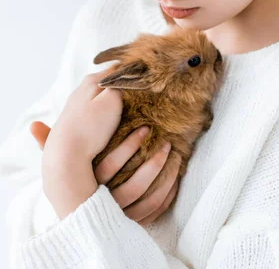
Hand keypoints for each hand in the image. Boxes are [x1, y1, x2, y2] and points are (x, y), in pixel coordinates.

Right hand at [31, 73, 180, 224]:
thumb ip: (49, 143)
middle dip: (153, 164)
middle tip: (166, 143)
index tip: (146, 128)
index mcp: (90, 185)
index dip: (129, 147)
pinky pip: (156, 210)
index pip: (110, 168)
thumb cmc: (73, 178)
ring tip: (174, 155)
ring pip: (147, 199)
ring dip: (164, 176)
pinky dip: (168, 193)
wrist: (80, 211)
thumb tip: (34, 125)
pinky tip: (176, 175)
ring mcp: (122, 214)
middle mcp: (106, 203)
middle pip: (133, 187)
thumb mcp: (60, 162)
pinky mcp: (135, 221)